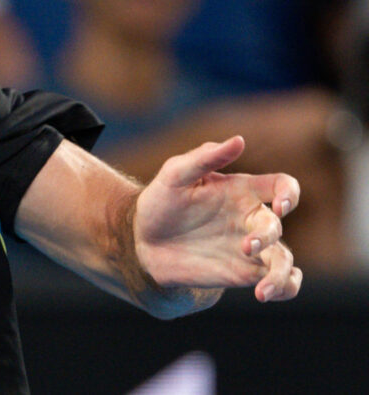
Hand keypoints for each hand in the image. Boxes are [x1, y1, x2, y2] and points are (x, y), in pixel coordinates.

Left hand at [134, 136, 301, 302]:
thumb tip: (239, 140)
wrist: (143, 243)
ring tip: (263, 289)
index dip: (290, 194)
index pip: (282, 186)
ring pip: (285, 260)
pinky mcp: (245, 273)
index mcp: (242, 191)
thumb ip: (205, 157)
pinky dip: (285, 288)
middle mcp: (251, 219)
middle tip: (246, 246)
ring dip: (282, 274)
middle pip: (276, 225)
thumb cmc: (160, 202)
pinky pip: (279, 282)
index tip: (279, 205)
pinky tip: (266, 294)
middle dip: (267, 236)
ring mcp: (251, 248)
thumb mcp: (175, 174)